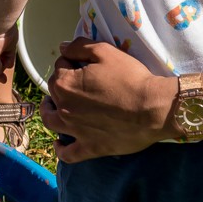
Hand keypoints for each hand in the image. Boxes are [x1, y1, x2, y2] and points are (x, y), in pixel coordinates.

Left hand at [42, 38, 176, 161]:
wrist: (153, 108)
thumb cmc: (131, 78)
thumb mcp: (106, 52)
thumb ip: (80, 47)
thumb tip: (62, 47)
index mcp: (65, 84)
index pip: (59, 68)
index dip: (70, 62)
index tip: (82, 63)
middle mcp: (64, 108)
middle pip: (54, 92)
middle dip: (61, 83)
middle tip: (75, 81)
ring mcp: (75, 131)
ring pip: (51, 121)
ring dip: (49, 111)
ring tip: (52, 106)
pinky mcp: (89, 147)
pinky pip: (68, 154)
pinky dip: (60, 149)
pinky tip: (59, 144)